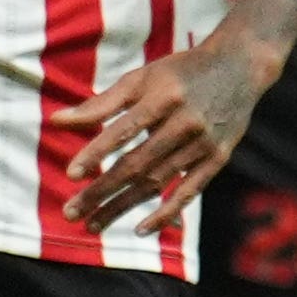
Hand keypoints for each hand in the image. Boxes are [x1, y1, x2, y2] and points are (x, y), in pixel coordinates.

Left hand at [58, 39, 278, 229]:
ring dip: (123, 206)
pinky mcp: (217, 159)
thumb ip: (100, 103)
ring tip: (92, 224)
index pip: (124, 131)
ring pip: (157, 182)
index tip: (71, 174)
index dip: (97, 152)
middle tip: (71, 212)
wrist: (240, 66)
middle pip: (137, 164)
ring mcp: (204, 144)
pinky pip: (189, 192)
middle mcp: (186, 122)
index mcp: (164, 97)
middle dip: (101, 190)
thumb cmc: (179, 72)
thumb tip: (56, 120)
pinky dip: (166, 213)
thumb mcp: (141, 78)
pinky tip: (140, 230)